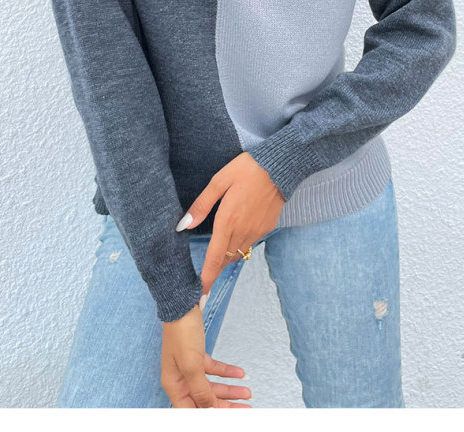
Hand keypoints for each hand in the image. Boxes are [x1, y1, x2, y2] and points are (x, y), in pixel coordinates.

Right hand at [161, 304, 252, 407]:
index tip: (229, 417)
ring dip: (230, 389)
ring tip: (247, 392)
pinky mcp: (197, 355)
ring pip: (212, 385)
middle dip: (226, 405)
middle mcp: (181, 378)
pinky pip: (215, 369)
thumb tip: (209, 409)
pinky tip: (240, 373)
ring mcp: (189, 366)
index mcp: (174, 384)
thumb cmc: (181, 331)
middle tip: (245, 408)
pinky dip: (227, 372)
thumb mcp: (191, 365)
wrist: (183, 303)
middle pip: (205, 400)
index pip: (191, 411)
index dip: (209, 415)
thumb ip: (200, 390)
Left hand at [178, 152, 284, 295]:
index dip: (207, 279)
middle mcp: (242, 230)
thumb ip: (201, 205)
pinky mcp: (267, 227)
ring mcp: (257, 231)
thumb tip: (184, 225)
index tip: (200, 297)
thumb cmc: (247, 169)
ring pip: (238, 252)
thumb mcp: (219, 181)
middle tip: (206, 275)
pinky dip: (240, 245)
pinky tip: (237, 234)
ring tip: (218, 256)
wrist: (280, 167)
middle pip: (225, 259)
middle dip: (215, 268)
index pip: (214, 258)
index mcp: (227, 221)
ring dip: (227, 257)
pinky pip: (250, 243)